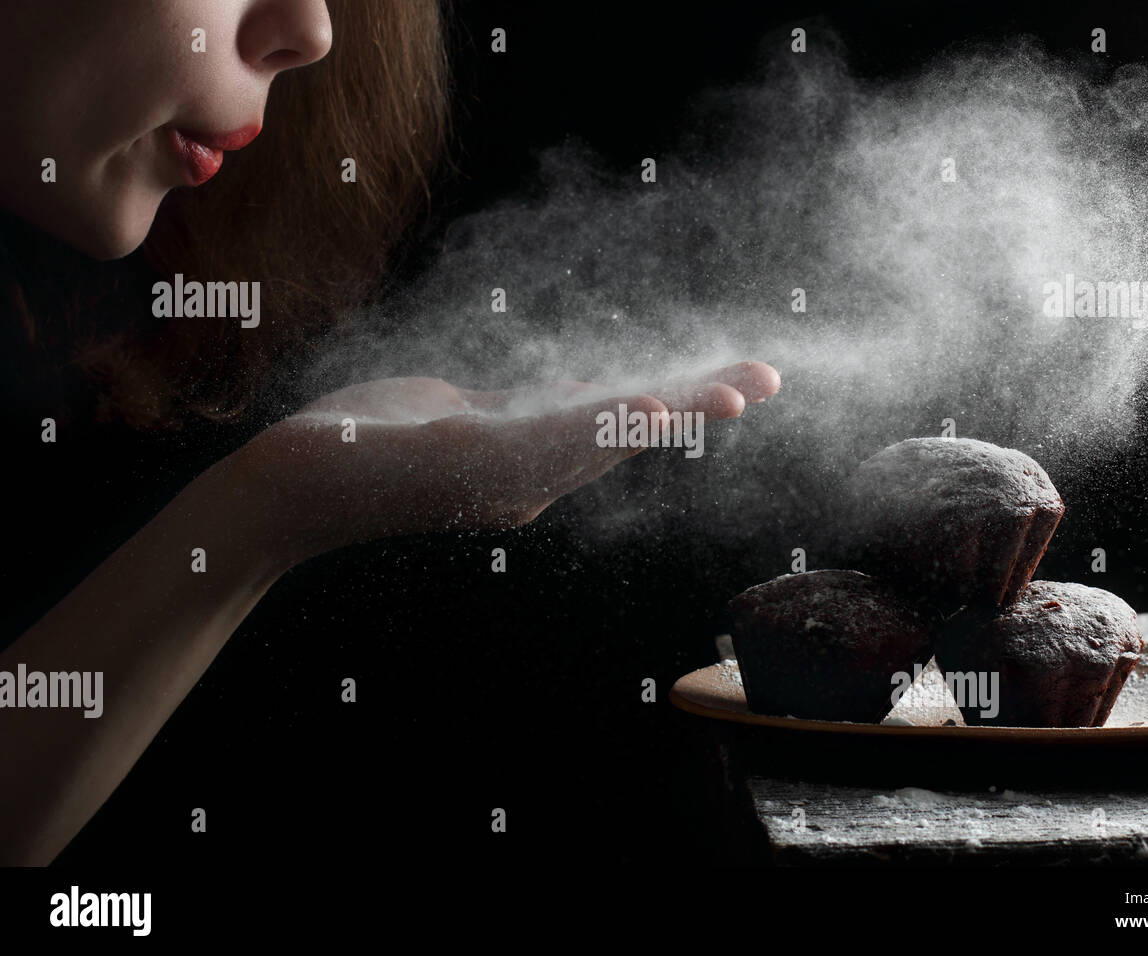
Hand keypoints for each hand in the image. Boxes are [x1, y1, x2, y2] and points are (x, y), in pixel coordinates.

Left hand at [231, 361, 779, 566]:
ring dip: (675, 415)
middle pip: (629, 433)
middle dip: (701, 406)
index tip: (739, 382)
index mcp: (536, 461)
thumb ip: (522, 410)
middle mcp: (533, 476)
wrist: (295, 483)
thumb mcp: (463, 415)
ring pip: (604, 438)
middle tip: (768, 382)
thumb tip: (576, 394)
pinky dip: (604, 426)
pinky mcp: (470, 461)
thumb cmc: (371, 445)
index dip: (682, 402)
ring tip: (736, 396)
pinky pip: (548, 441)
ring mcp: (505, 473)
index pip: (621, 424)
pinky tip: (648, 409)